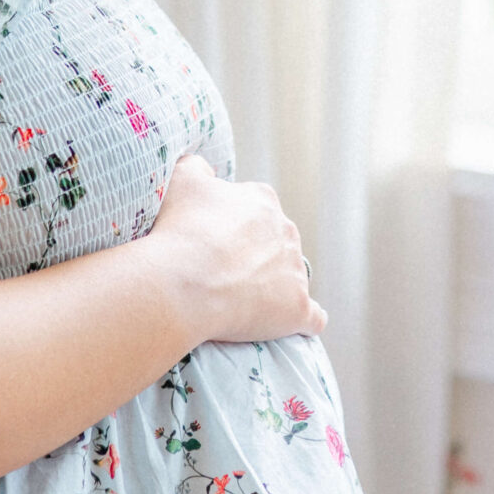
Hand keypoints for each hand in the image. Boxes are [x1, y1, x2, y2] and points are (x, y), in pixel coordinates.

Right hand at [152, 154, 326, 347]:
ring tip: (242, 304)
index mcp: (262, 200)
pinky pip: (312, 316)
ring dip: (275, 288)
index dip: (234, 229)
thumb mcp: (181, 181)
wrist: (185, 281)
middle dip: (256, 257)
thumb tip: (205, 169)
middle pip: (276, 244)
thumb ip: (197, 169)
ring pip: (292, 278)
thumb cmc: (181, 230)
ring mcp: (295, 270)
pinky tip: (292, 325)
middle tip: (222, 275)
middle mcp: (286, 231)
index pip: (256, 211)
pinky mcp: (298, 308)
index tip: (214, 244)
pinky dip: (303, 320)